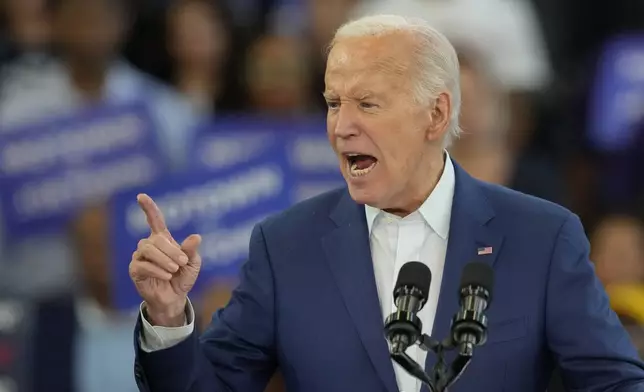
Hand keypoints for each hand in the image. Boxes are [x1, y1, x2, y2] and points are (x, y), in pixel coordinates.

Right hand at [129, 193, 201, 326]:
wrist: (174, 297)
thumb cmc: (183, 277)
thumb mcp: (192, 263)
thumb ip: (191, 250)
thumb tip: (196, 237)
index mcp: (163, 239)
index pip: (155, 220)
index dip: (148, 208)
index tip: (141, 196)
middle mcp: (149, 245)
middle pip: (156, 239)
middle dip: (171, 250)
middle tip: (182, 263)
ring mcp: (140, 256)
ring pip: (148, 249)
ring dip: (164, 259)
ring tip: (174, 270)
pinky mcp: (135, 270)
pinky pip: (143, 265)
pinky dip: (157, 270)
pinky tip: (166, 276)